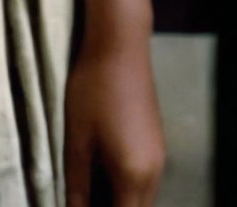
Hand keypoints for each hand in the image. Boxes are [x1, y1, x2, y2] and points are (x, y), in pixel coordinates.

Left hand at [63, 35, 165, 205]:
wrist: (120, 45)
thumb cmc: (93, 89)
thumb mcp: (76, 138)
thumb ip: (76, 184)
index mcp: (134, 176)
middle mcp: (155, 173)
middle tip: (82, 199)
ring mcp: (159, 157)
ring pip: (142, 197)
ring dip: (120, 199)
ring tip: (88, 190)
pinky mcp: (156, 142)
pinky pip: (144, 179)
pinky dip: (126, 186)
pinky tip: (102, 171)